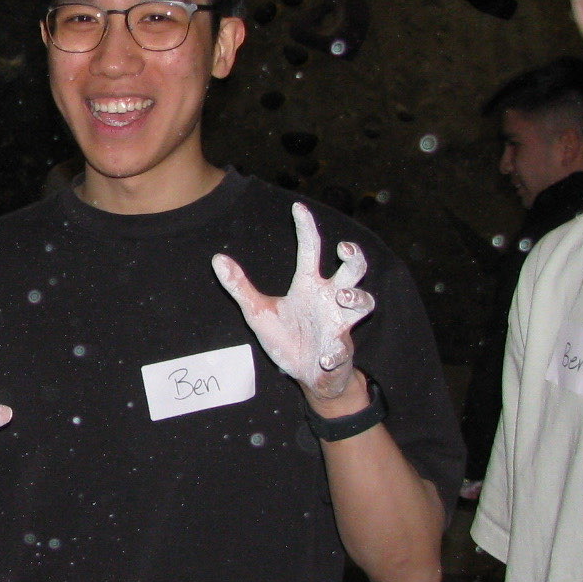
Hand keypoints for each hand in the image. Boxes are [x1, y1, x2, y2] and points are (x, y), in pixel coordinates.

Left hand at [214, 203, 374, 401]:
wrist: (304, 374)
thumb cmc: (286, 337)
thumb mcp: (257, 312)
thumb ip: (239, 287)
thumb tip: (217, 259)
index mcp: (309, 286)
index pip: (311, 250)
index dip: (306, 228)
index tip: (298, 207)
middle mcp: (330, 299)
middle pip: (354, 269)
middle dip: (355, 256)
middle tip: (344, 249)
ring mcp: (340, 323)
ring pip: (365, 301)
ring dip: (357, 297)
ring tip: (342, 296)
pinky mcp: (341, 350)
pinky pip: (344, 348)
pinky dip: (336, 351)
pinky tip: (326, 355)